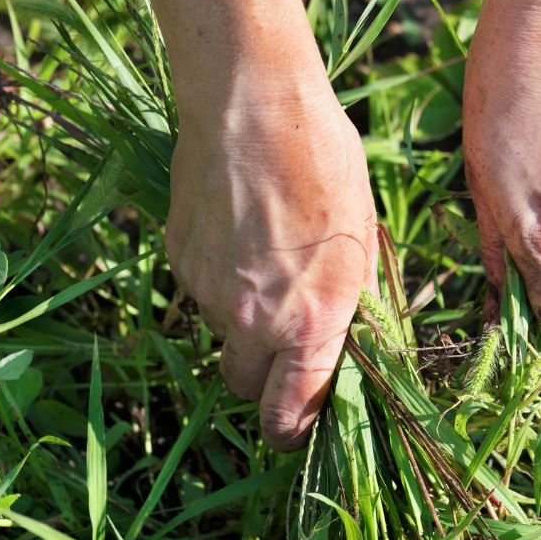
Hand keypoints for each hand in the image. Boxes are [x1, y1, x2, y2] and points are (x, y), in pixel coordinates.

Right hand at [166, 89, 376, 450]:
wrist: (254, 106)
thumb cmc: (327, 168)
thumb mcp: (363, 243)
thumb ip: (352, 307)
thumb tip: (348, 348)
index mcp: (312, 322)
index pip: (290, 416)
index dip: (294, 433)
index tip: (299, 427)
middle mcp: (254, 320)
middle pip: (245, 388)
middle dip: (264, 380)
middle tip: (286, 345)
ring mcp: (208, 292)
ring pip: (222, 336)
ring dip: (242, 324)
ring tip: (267, 264)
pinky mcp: (178, 261)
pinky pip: (199, 294)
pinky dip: (218, 283)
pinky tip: (239, 237)